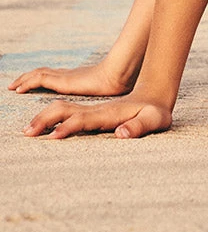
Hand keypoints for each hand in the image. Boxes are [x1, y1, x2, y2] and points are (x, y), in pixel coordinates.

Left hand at [9, 60, 132, 97]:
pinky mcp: (63, 80)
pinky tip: (20, 89)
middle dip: (29, 78)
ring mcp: (65, 76)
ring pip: (39, 74)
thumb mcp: (102, 97)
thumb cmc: (116, 86)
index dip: (41, 79)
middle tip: (16, 85)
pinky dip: (28, 82)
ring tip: (13, 86)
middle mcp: (68, 75)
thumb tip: (103, 111)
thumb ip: (95, 105)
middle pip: (44, 73)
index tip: (30, 85)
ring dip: (24, 80)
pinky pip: (40, 78)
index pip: (55, 76)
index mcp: (76, 79)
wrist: (118, 75)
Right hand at [22, 94, 172, 138]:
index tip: (53, 136)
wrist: (156, 96)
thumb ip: (139, 126)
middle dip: (46, 119)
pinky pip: (69, 113)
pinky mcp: (93, 114)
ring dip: (45, 117)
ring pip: (64, 109)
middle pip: (66, 110)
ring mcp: (94, 111)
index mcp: (109, 113)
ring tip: (27, 130)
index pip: (85, 119)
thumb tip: (121, 134)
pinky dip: (52, 117)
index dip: (70, 126)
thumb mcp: (154, 120)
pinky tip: (43, 127)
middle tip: (27, 132)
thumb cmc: (155, 112)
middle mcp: (97, 110)